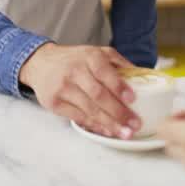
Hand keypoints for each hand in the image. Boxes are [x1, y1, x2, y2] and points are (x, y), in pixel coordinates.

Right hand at [17, 42, 138, 138]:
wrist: (41, 63)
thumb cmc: (74, 59)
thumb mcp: (96, 52)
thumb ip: (118, 62)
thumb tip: (143, 74)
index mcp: (89, 57)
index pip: (105, 73)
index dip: (119, 87)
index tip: (133, 100)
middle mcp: (75, 71)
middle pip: (98, 95)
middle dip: (118, 112)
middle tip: (134, 124)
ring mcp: (63, 88)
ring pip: (89, 109)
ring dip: (109, 123)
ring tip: (124, 132)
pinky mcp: (54, 103)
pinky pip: (78, 117)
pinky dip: (94, 125)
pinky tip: (106, 130)